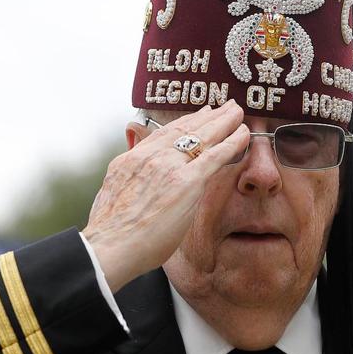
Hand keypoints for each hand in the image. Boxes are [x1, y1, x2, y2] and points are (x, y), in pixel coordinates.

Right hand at [82, 101, 249, 291]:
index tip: (198, 115)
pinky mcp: (187, 182)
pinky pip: (215, 155)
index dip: (184, 123)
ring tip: (237, 112)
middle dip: (207, 116)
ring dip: (223, 121)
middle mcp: (150, 157)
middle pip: (184, 128)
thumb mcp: (110, 197)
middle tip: (224, 106)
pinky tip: (243, 134)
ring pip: (202, 135)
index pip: (163, 134)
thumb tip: (129, 176)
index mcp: (131, 160)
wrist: (109, 247)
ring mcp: (168, 167)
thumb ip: (126, 181)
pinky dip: (231, 141)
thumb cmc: (109, 235)